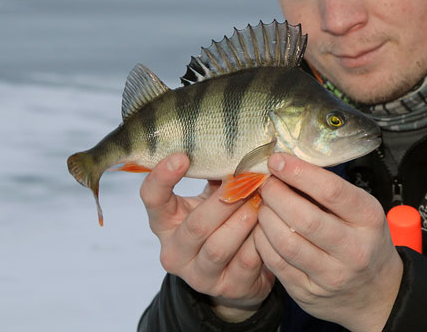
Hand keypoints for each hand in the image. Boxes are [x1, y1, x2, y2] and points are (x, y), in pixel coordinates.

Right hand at [140, 153, 274, 321]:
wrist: (236, 276)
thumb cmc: (221, 222)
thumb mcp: (209, 198)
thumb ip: (213, 174)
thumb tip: (234, 138)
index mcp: (165, 223)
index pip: (152, 199)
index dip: (163, 177)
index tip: (182, 155)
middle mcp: (175, 252)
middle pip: (196, 225)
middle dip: (225, 200)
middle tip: (249, 178)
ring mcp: (199, 275)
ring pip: (221, 246)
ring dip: (245, 219)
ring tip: (263, 198)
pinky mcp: (227, 288)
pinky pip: (247, 261)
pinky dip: (262, 238)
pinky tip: (274, 221)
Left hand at [254, 153, 402, 331]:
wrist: (377, 294)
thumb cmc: (365, 242)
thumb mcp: (363, 212)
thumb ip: (332, 191)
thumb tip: (290, 165)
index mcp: (368, 219)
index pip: (331, 191)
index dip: (298, 172)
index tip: (277, 160)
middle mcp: (354, 249)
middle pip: (305, 218)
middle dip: (277, 195)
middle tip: (267, 184)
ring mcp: (331, 275)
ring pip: (287, 243)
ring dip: (266, 218)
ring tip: (263, 205)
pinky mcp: (309, 293)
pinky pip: (277, 264)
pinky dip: (263, 242)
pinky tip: (263, 229)